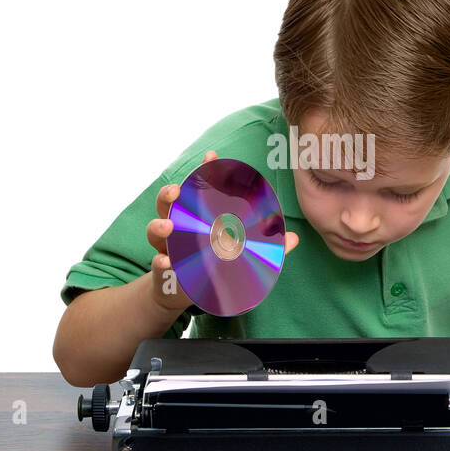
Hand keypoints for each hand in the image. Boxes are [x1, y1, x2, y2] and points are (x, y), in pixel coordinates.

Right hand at [146, 150, 299, 311]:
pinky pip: (158, 265)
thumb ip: (263, 246)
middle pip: (168, 204)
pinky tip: (165, 263)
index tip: (211, 157)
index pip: (197, 190)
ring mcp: (167, 249)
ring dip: (160, 226)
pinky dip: (160, 264)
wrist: (181, 293)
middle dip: (169, 194)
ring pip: (155, 232)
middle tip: (177, 191)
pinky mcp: (163, 272)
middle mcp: (177, 229)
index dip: (203, 172)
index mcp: (195, 219)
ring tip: (168, 226)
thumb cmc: (210, 266)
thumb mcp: (237, 255)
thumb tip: (294, 238)